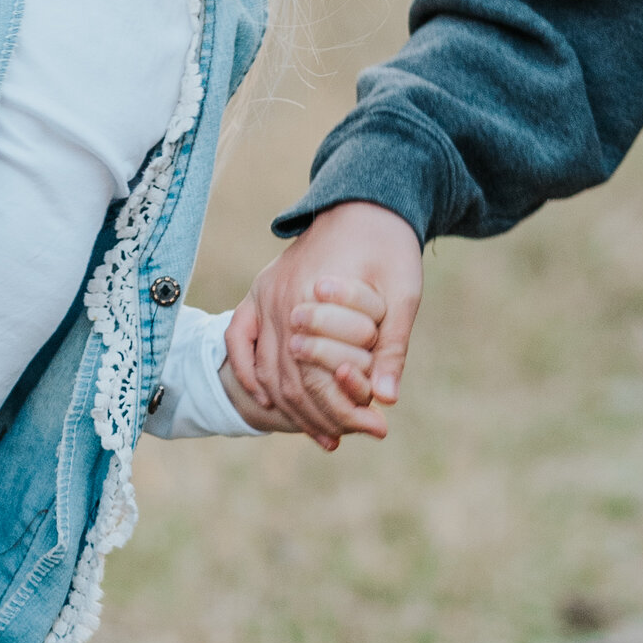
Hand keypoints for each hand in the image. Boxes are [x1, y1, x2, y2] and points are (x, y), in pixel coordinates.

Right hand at [237, 205, 423, 445]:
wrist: (365, 201)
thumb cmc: (389, 247)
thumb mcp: (404, 294)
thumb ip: (394, 346)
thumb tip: (388, 399)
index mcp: (313, 299)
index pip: (318, 376)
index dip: (342, 410)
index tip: (372, 430)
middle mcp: (279, 298)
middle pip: (287, 378)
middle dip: (314, 416)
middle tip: (341, 441)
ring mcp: (264, 293)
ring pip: (264, 366)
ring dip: (286, 405)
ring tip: (318, 432)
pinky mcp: (260, 289)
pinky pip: (238, 338)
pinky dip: (247, 372)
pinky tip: (265, 400)